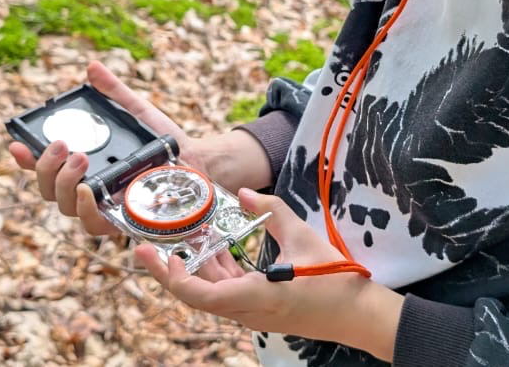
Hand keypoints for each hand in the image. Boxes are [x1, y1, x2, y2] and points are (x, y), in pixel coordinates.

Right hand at [9, 59, 212, 236]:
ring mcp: (101, 207)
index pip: (44, 165)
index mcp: (85, 164)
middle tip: (64, 144)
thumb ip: (114, 92)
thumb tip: (92, 67)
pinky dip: (84, 209)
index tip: (17, 144)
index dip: (26, 158)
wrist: (196, 161)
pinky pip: (92, 225)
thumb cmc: (163, 140)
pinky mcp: (119, 222)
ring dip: (62, 184)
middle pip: (47, 189)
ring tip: (80, 159)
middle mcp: (86, 188)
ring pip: (63, 207)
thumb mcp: (137, 111)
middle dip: (46, 168)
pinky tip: (88, 190)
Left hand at [134, 188, 374, 343]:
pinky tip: (216, 247)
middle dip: (172, 269)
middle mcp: (247, 311)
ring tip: (185, 235)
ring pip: (212, 292)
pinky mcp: (262, 307)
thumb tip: (241, 192)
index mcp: (253, 298)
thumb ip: (271, 211)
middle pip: (197, 294)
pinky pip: (228, 291)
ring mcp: (254, 312)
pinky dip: (217, 270)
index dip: (172, 277)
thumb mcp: (302, 238)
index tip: (154, 254)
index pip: (198, 295)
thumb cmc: (334, 281)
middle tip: (149, 245)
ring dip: (197, 266)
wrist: (358, 316)